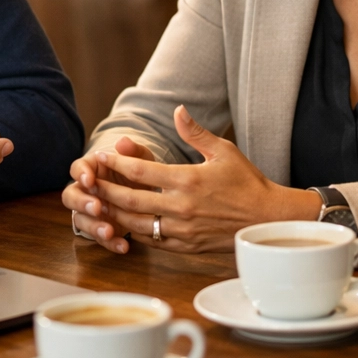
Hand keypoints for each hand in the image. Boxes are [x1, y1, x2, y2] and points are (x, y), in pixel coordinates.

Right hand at [62, 137, 158, 252]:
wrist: (148, 194)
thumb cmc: (139, 172)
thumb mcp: (141, 159)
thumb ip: (133, 151)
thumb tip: (123, 141)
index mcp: (91, 169)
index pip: (77, 168)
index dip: (81, 174)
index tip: (90, 180)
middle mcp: (85, 191)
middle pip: (71, 196)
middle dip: (82, 203)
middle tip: (97, 207)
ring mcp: (90, 212)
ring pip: (80, 220)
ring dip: (93, 227)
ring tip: (109, 232)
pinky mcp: (99, 229)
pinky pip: (98, 238)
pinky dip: (110, 243)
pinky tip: (123, 246)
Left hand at [67, 106, 320, 253]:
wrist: (269, 220)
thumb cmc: (247, 182)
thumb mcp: (223, 151)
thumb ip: (195, 132)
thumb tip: (177, 110)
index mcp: (188, 180)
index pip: (141, 171)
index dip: (117, 164)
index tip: (102, 156)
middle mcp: (182, 207)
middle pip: (130, 200)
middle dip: (106, 189)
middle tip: (88, 181)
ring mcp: (183, 230)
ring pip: (136, 224)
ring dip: (113, 214)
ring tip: (97, 202)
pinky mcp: (186, 247)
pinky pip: (152, 241)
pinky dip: (133, 233)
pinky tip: (122, 224)